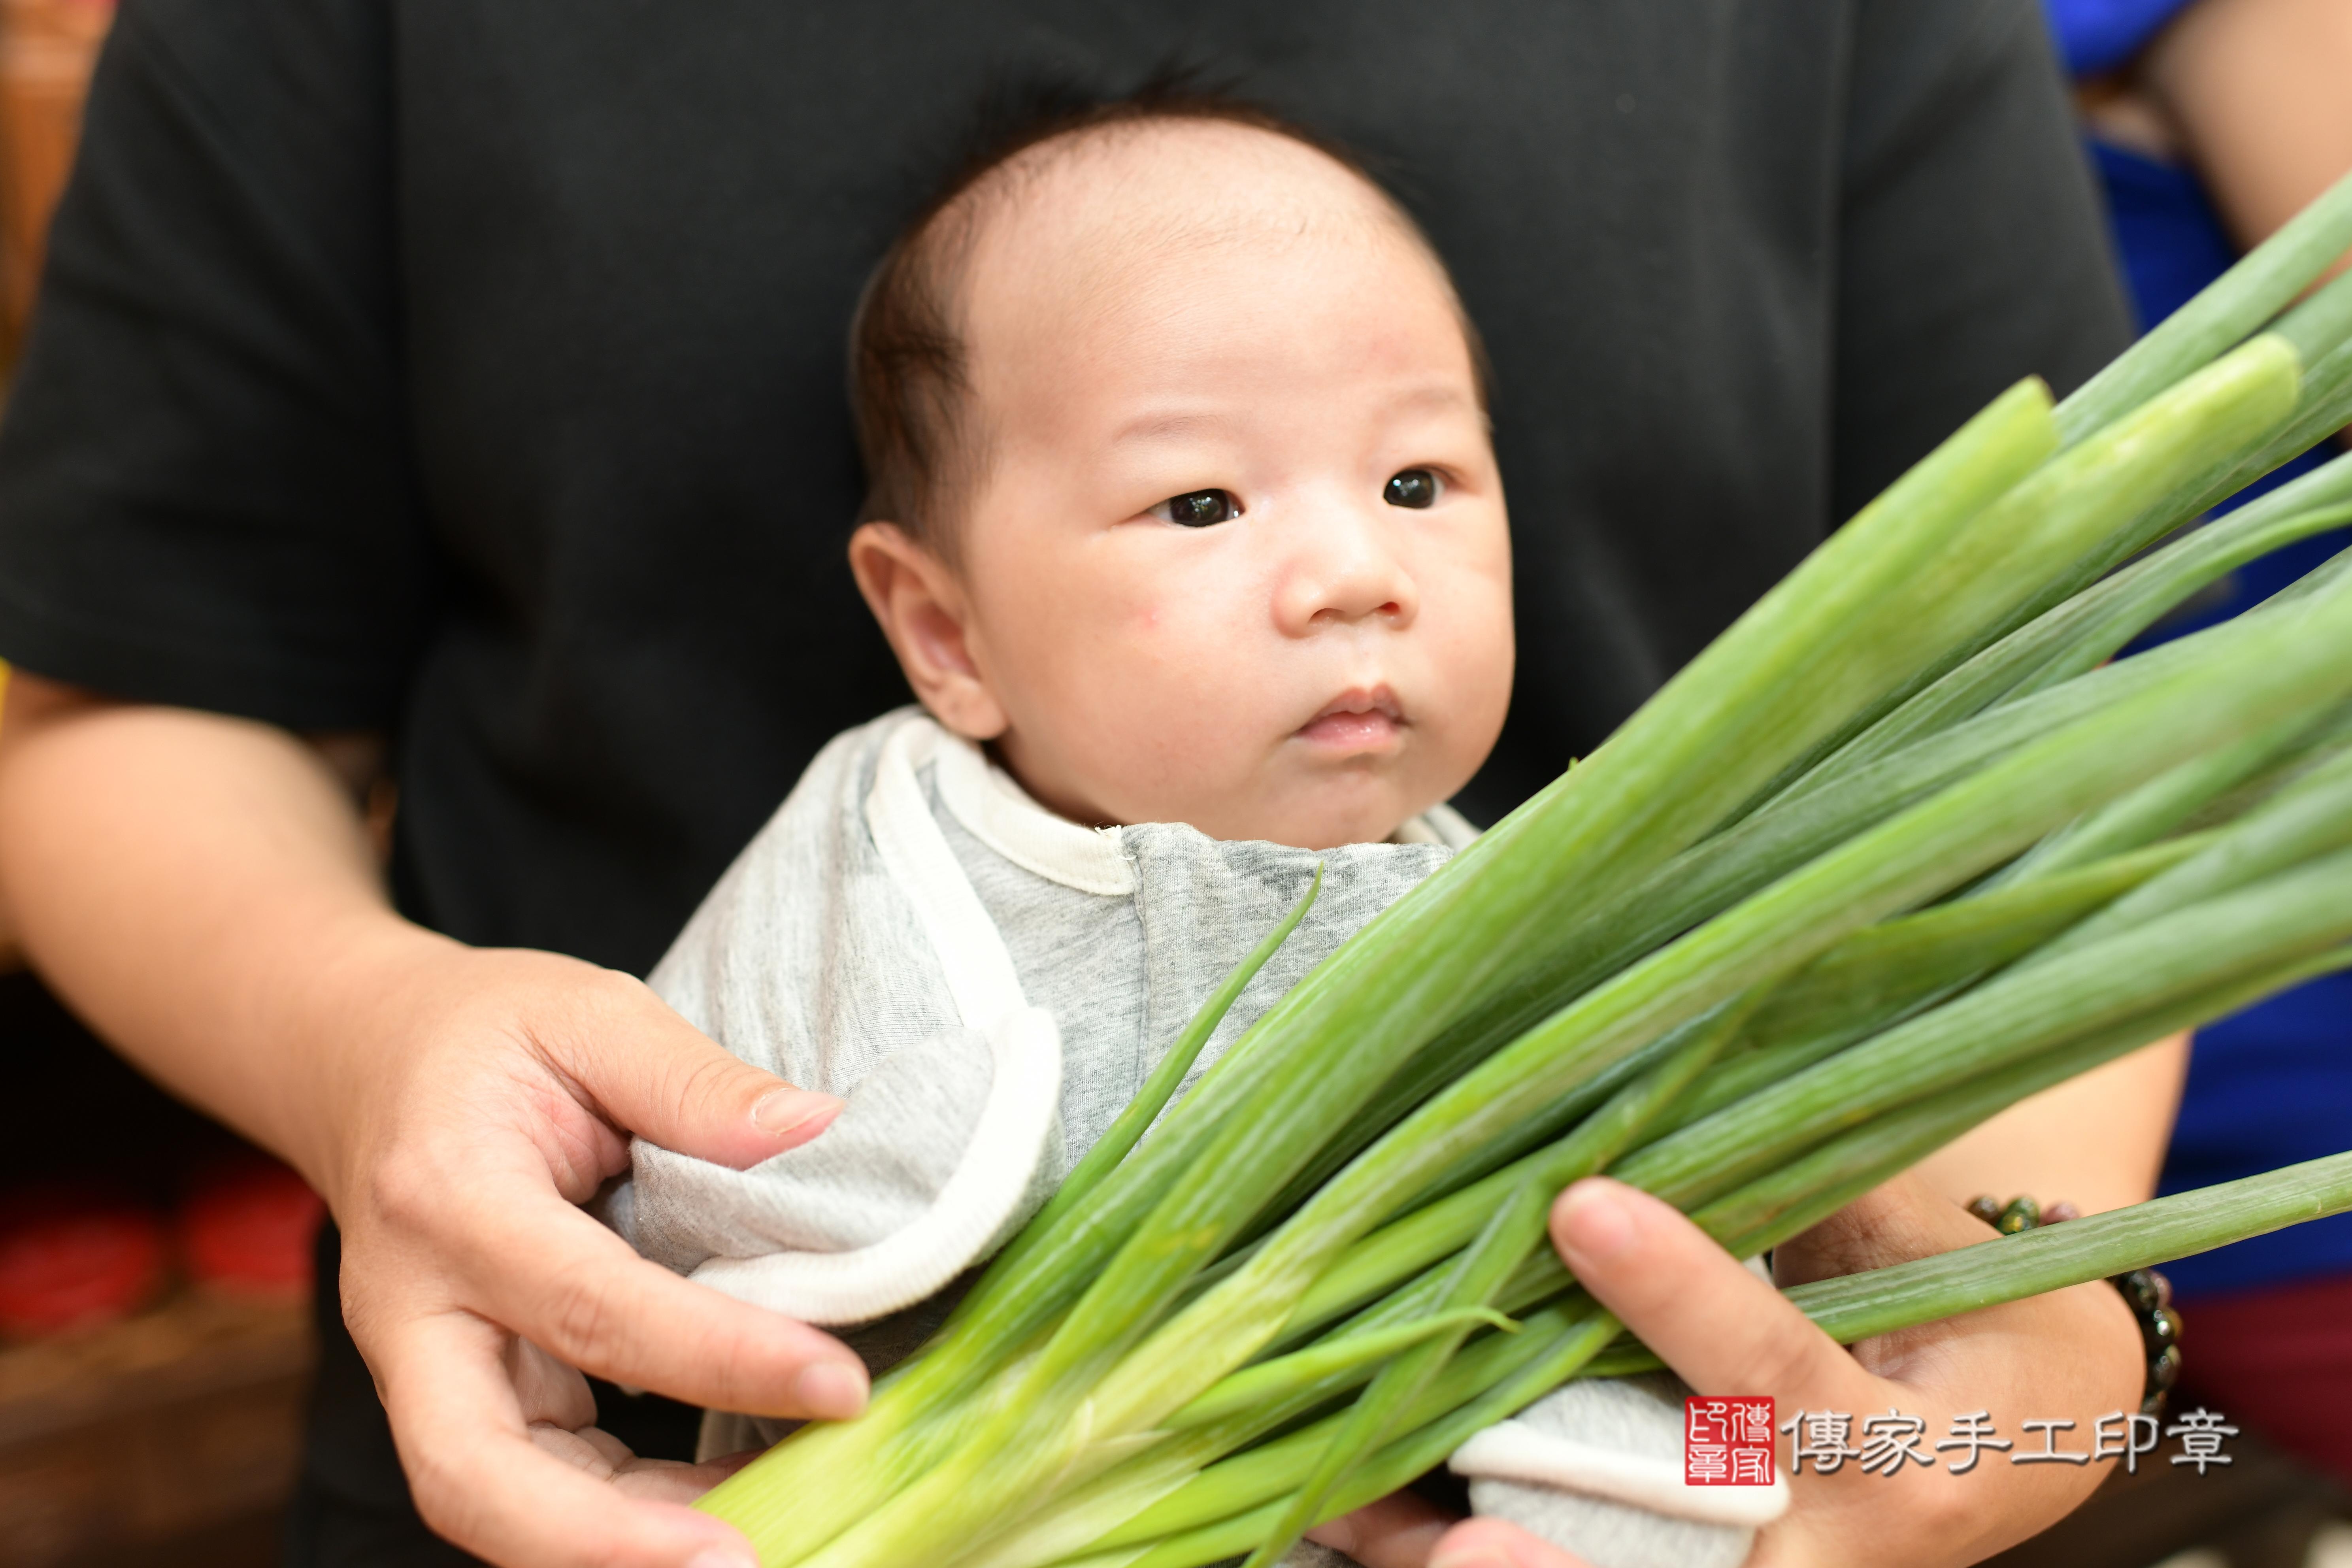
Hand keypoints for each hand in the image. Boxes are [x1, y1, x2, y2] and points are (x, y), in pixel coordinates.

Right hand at [313, 935, 867, 1567]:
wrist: (369, 1058)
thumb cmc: (484, 1033)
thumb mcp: (588, 1009)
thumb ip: (696, 1078)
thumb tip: (819, 1132)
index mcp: (448, 1199)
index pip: (590, 1304)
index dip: (716, 1356)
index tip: (835, 1384)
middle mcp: (413, 1309)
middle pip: (473, 1471)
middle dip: (605, 1538)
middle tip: (744, 1557)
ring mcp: (421, 1367)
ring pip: (492, 1502)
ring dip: (619, 1545)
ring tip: (763, 1539)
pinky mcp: (455, 1395)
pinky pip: (525, 1484)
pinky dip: (619, 1516)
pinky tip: (723, 1499)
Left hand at [1333, 1173, 2141, 1567]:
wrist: (2015, 1424)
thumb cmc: (1966, 1306)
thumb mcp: (1912, 1242)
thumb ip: (1804, 1174)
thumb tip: (1670, 1054)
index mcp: (1905, 1453)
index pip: (1776, 1378)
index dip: (1680, 1297)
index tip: (1580, 1206)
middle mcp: (1824, 1550)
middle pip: (1683, 1557)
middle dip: (1564, 1556)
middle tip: (1463, 1543)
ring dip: (1474, 1560)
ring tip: (1347, 1518)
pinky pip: (1574, 1563)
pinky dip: (1447, 1544)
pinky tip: (1348, 1509)